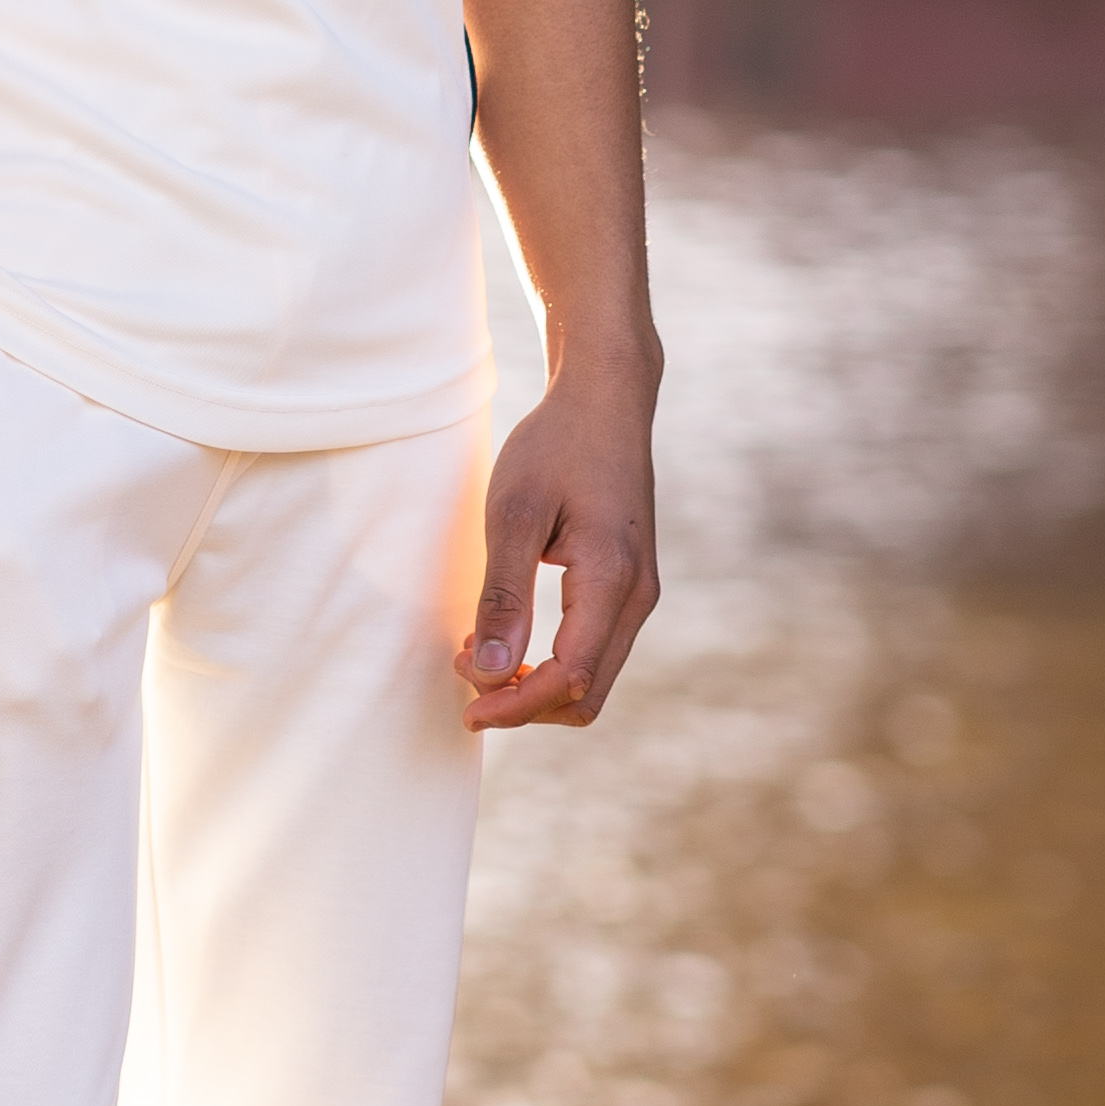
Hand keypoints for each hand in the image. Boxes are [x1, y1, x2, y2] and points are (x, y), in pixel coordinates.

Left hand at [456, 350, 659, 731]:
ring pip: (593, 675)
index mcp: (613, 580)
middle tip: (464, 670)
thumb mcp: (515, 513)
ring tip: (478, 651)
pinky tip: (507, 633)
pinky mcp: (630, 583)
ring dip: (536, 682)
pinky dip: (552, 658)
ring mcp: (640, 591)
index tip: (466, 707)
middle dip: (524, 702)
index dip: (516, 705)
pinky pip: (595, 647)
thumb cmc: (556, 445)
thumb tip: (492, 672)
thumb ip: (505, 594)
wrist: (605, 398)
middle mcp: (638, 596)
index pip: (570, 678)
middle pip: (587, 693)